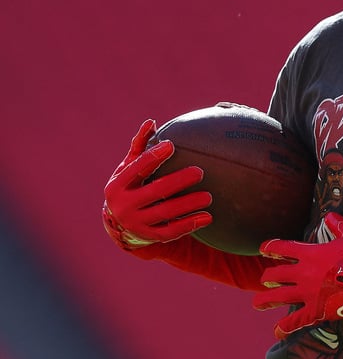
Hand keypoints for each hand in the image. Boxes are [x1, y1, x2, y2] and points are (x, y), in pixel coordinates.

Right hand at [102, 119, 211, 248]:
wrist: (120, 224)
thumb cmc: (131, 186)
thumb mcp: (128, 167)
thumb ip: (140, 146)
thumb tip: (150, 122)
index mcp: (118, 185)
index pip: (136, 169)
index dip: (153, 157)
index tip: (171, 145)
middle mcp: (124, 206)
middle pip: (154, 192)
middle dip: (177, 182)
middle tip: (200, 172)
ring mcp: (136, 223)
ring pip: (165, 213)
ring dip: (188, 205)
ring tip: (209, 196)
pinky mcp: (149, 237)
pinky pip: (171, 232)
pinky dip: (189, 225)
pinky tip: (208, 217)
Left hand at [252, 212, 342, 337]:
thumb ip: (338, 225)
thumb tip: (330, 215)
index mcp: (312, 254)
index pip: (284, 248)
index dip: (272, 247)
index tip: (262, 248)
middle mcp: (305, 273)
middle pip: (277, 274)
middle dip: (268, 276)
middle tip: (264, 279)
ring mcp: (308, 293)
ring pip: (280, 296)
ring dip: (266, 300)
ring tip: (257, 304)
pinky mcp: (316, 310)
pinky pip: (296, 321)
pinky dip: (285, 327)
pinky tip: (276, 332)